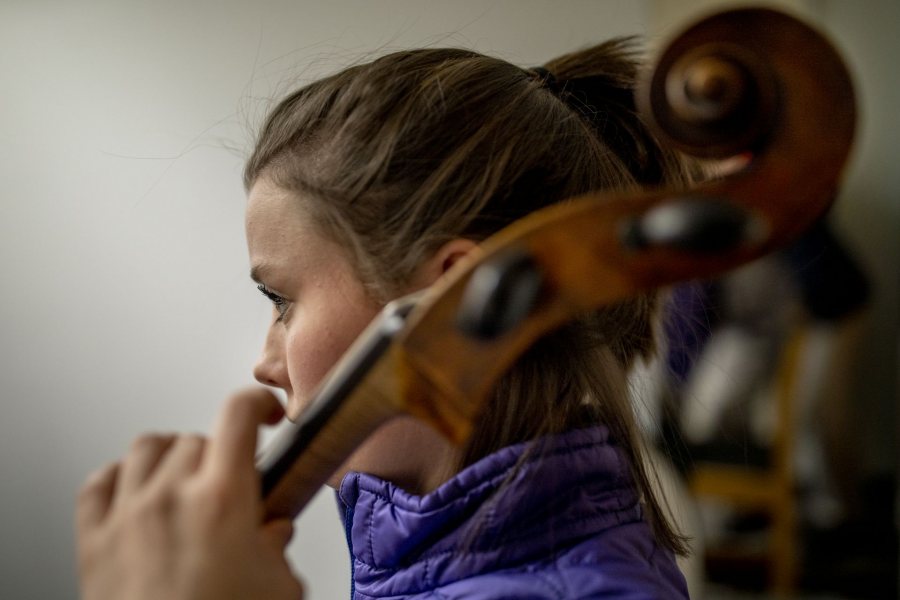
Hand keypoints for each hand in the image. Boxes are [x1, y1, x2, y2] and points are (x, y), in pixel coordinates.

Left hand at [76, 388, 303, 599]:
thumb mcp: (277, 591)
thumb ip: (279, 549)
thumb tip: (274, 532)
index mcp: (223, 499)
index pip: (238, 414)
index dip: (259, 404)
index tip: (268, 413)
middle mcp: (171, 495)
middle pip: (197, 436)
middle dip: (220, 453)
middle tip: (232, 483)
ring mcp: (127, 514)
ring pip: (148, 446)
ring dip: (171, 456)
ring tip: (185, 480)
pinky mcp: (93, 540)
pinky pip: (99, 482)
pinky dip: (120, 478)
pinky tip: (137, 493)